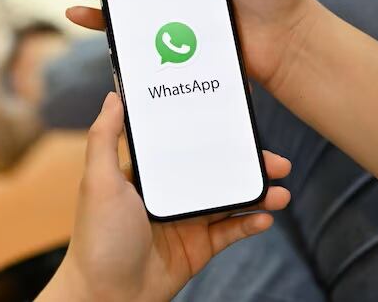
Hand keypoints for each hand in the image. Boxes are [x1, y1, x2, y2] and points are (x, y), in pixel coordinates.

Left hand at [38, 93, 291, 300]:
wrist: (106, 297)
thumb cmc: (97, 238)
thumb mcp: (98, 181)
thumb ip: (104, 138)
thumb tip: (113, 96)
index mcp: (149, 173)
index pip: (185, 144)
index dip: (212, 130)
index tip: (237, 115)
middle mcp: (170, 192)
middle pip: (216, 170)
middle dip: (247, 163)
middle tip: (276, 160)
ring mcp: (186, 220)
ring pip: (229, 199)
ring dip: (256, 193)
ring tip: (281, 190)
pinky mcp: (197, 248)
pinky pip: (230, 231)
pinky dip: (250, 223)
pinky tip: (265, 217)